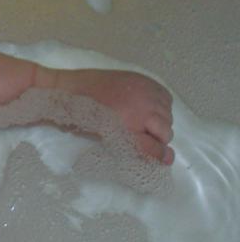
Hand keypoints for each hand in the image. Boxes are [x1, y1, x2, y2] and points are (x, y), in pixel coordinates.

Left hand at [55, 68, 173, 163]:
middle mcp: (142, 109)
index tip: (164, 160)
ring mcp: (146, 93)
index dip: (160, 156)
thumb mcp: (107, 137)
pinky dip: (161, 105)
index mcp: (129, 126)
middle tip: (143, 136)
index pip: (154, 147)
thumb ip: (133, 146)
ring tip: (143, 120)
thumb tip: (160, 156)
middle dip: (157, 138)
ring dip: (160, 122)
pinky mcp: (146, 81)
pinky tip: (147, 107)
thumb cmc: (86, 116)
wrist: (75, 88)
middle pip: (166, 132)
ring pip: (168, 116)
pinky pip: (166, 99)